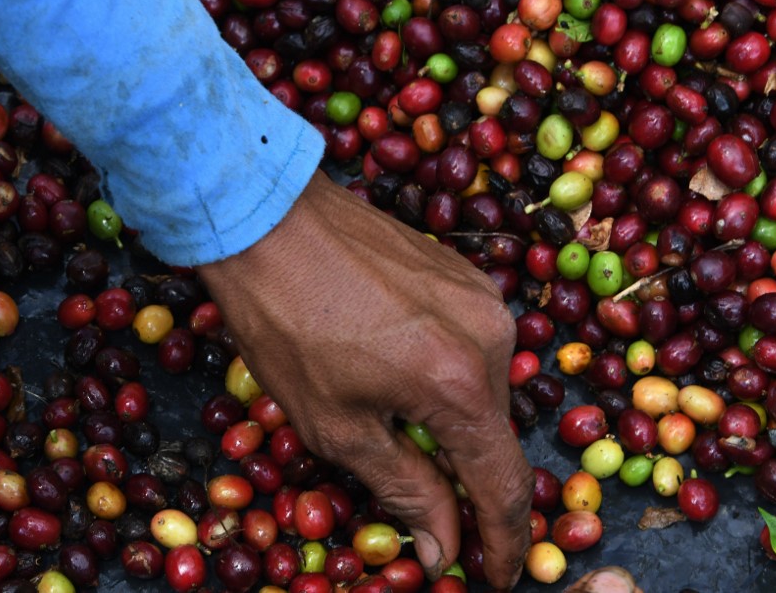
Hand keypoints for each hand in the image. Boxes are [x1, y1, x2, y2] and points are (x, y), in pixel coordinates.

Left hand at [197, 171, 534, 587]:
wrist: (270, 218)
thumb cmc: (287, 324)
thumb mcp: (336, 426)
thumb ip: (406, 491)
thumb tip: (444, 550)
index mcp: (461, 385)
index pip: (502, 484)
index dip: (504, 541)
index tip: (496, 575)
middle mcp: (492, 339)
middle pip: (496, 437)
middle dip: (469, 480)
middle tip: (436, 512)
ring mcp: (485, 299)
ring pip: (485, 390)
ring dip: (454, 422)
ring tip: (396, 423)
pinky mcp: (470, 276)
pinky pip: (475, 346)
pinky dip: (450, 376)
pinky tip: (402, 372)